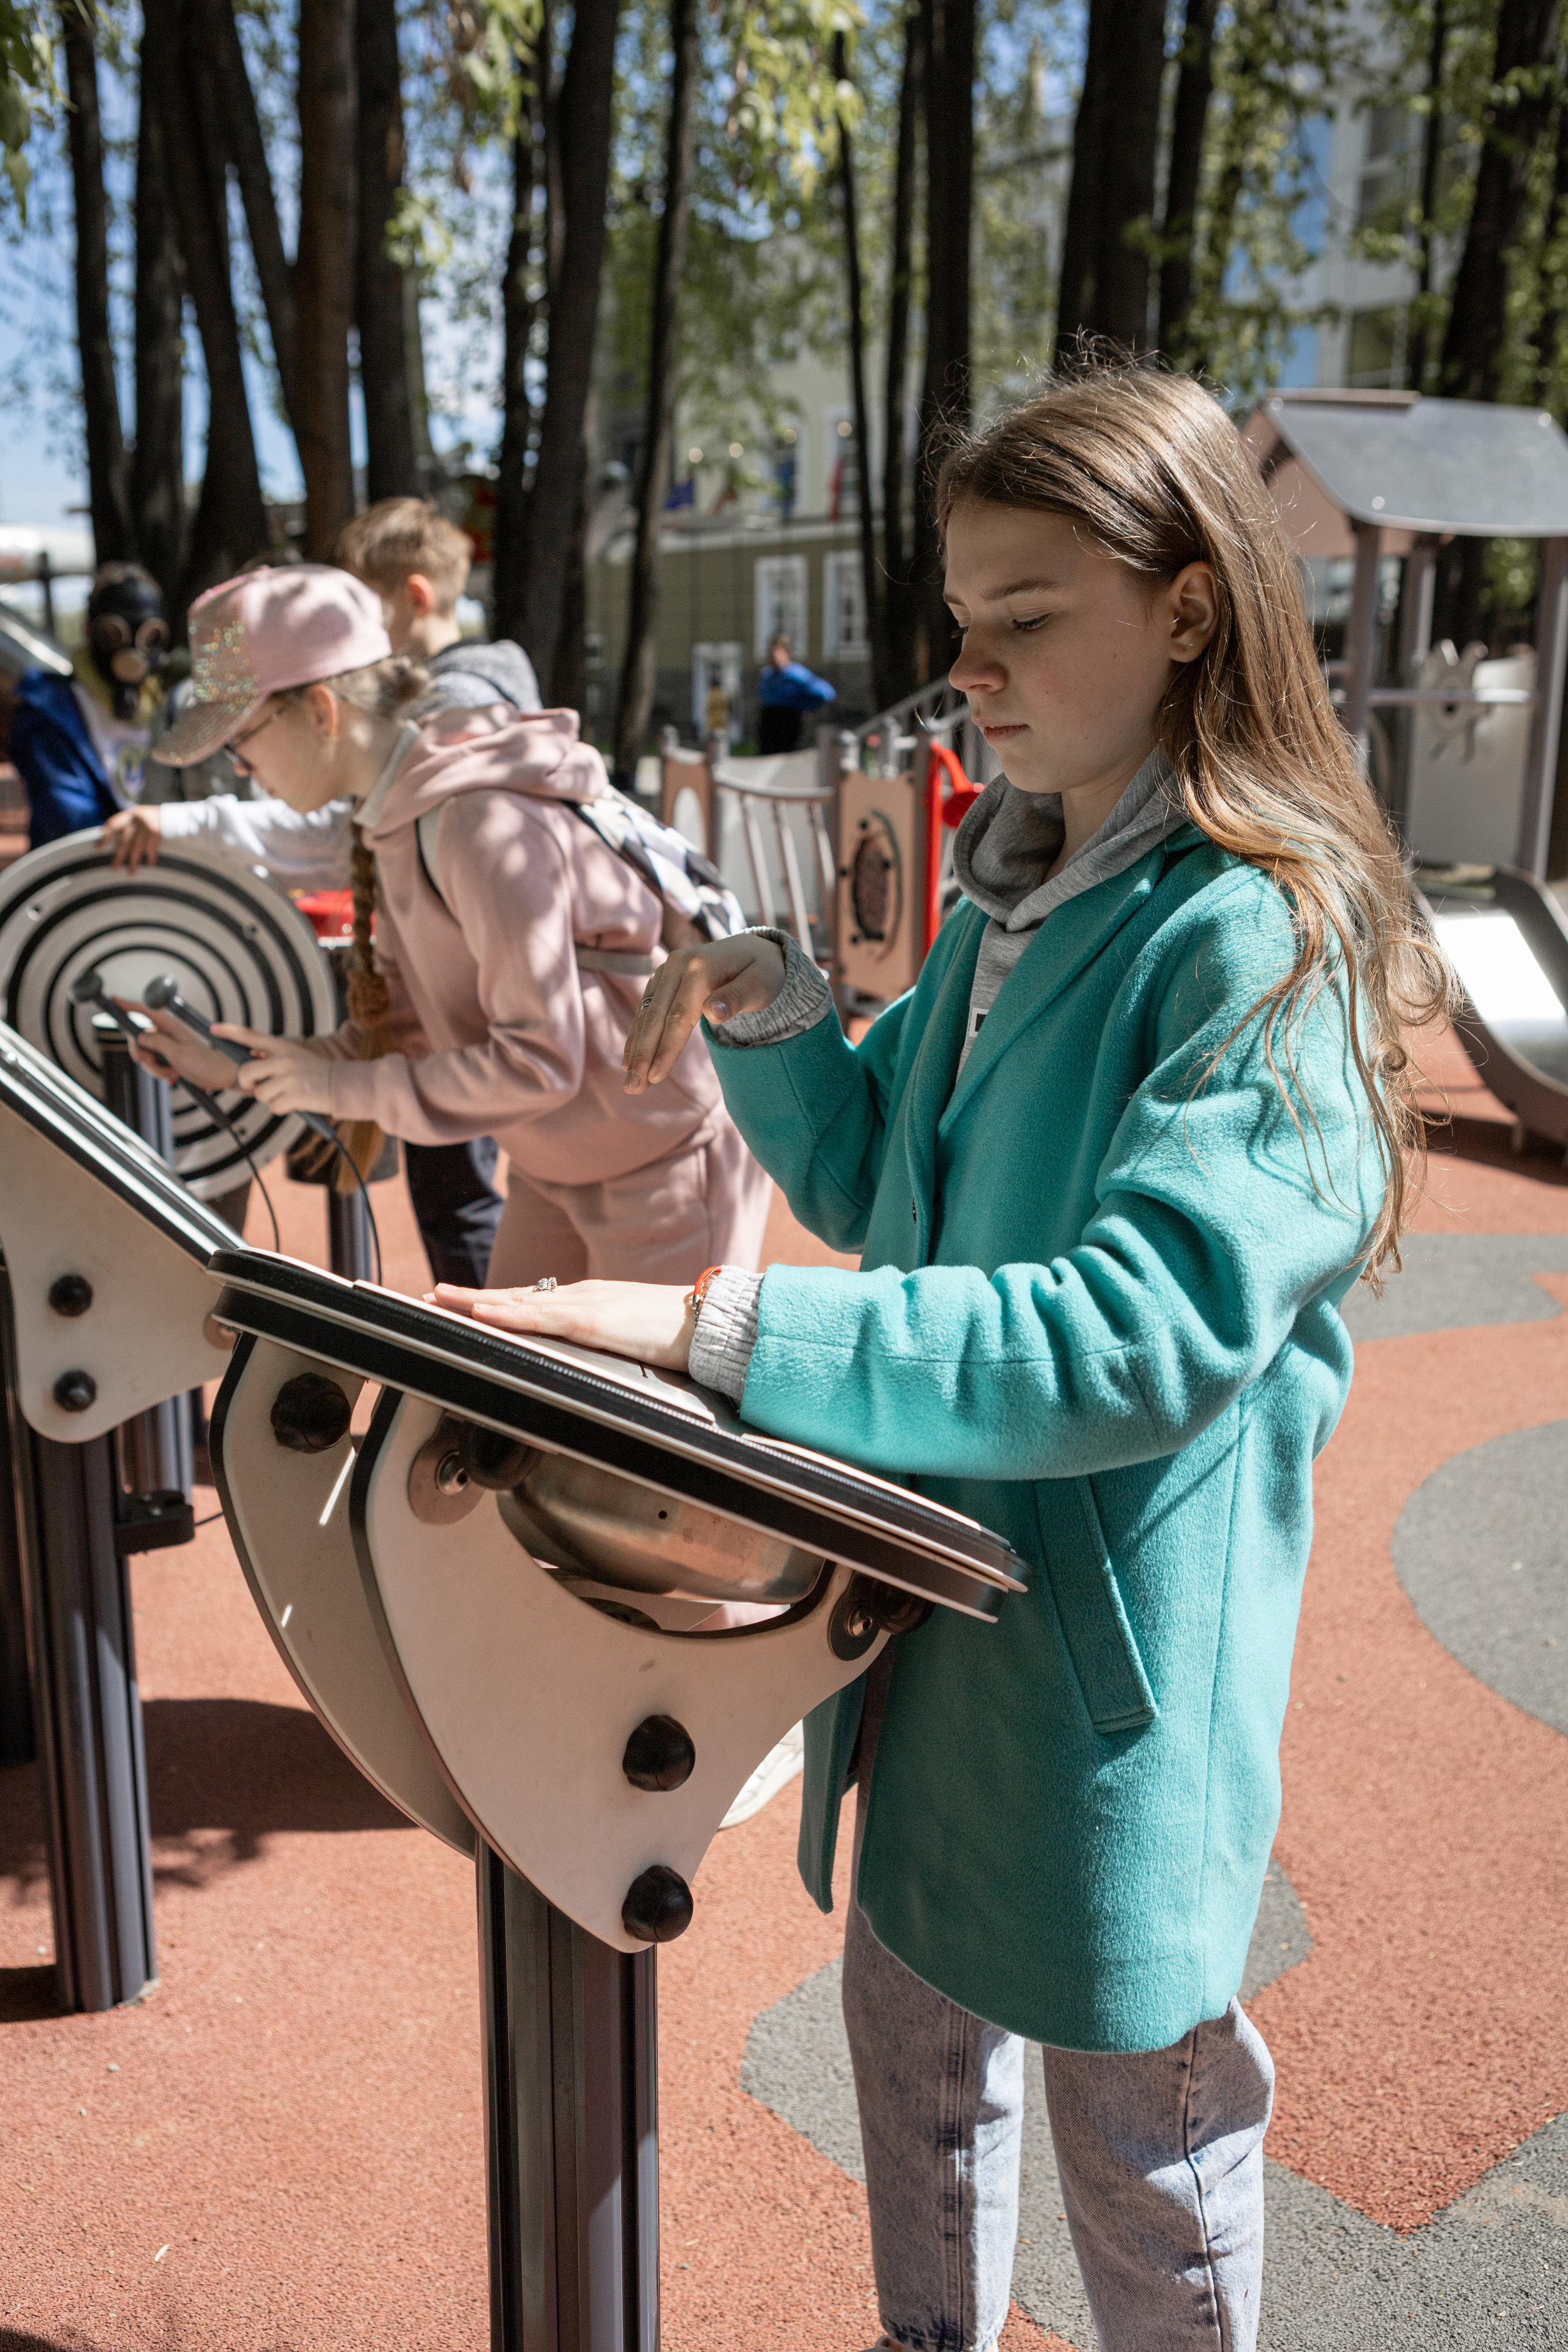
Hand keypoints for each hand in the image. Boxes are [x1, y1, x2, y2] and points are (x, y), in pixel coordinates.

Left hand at [103, 805, 161, 870]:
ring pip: (137, 846)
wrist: (168, 815)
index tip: (97, 848)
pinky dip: (151, 856)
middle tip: (114, 868)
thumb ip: (125, 826)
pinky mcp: (156, 831)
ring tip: (131, 872)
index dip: (105, 837)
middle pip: (124, 840)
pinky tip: (150, 863)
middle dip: (119, 855)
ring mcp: (146, 825)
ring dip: (134, 861)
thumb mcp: (135, 818)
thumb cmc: (149, 820)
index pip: (112, 826)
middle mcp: (135, 819)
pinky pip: (151, 847)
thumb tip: (107, 838)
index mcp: (128, 815)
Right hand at [125, 1000, 242, 1091]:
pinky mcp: (168, 1058)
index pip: (145, 1011)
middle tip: (153, 1065)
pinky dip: (160, 1073)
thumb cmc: (205, 1063)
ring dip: (155, 1069)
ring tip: (172, 1075)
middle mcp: (166, 1034)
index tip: (113, 1000)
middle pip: (138, 1039)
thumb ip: (157, 1043)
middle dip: (143, 1056)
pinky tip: (173, 1078)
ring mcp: (166, 1046)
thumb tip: (139, 1035)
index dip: (128, 1005)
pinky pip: (154, 1065)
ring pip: (145, 1055)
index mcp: (170, 1027)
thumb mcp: (179, 1054)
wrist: (220, 1076)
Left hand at [213, 1025, 333, 1117]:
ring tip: (288, 1094)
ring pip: (260, 1093)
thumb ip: (273, 1056)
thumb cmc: (317, 1074)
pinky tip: (294, 1103)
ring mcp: (290, 1077)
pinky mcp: (295, 1094)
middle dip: (248, 1084)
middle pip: (246, 1072)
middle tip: (260, 1087)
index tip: (213, 1029)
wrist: (345, 1085)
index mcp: (283, 1047)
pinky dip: (281, 1109)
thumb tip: (251, 1053)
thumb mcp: (296, 1057)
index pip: (252, 1036)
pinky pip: (273, 1106)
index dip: (230, 1031)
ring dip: (270, 1099)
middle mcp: (285, 1059)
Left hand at [431, 1278, 696, 1369]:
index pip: (532, 1301)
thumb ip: (604, 1344)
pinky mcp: (595, 1321)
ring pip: (519, 1301)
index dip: (494, 1302)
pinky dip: (509, 1314)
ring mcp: (586, 1306)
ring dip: (476, 1300)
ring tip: (440, 1298)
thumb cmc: (679, 1335)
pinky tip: (483, 1312)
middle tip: (431, 1295)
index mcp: (589, 1303)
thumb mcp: (630, 1338)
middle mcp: (581, 1297)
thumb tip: (584, 1360)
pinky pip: (542, 1317)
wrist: (712, 1323)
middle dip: (471, 1297)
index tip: (463, 1302)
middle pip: (515, 1296)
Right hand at [622, 935, 786, 1093]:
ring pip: (646, 1015)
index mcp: (700, 966)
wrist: (752, 950)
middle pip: (656, 1016)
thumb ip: (737, 997)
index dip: (667, 1047)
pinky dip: (638, 1036)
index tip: (656, 1077)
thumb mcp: (761, 984)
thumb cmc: (762, 971)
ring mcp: (666, 970)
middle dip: (643, 1055)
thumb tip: (711, 1012)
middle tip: (633, 1088)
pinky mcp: (662, 980)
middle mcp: (677, 964)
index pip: (679, 1015)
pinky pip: (646, 1010)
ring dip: (636, 1050)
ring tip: (630, 1083)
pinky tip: (630, 1060)